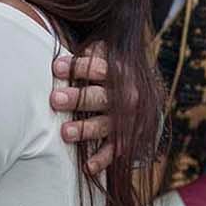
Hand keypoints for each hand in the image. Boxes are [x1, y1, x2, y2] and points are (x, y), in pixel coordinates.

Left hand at [51, 43, 115, 174]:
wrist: (150, 99)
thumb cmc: (113, 75)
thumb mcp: (108, 58)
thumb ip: (92, 51)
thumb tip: (66, 39)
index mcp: (119, 73)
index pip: (98, 68)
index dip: (78, 67)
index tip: (56, 67)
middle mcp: (125, 96)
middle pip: (100, 96)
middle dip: (78, 98)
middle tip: (55, 99)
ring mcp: (126, 120)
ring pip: (105, 124)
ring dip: (86, 129)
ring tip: (65, 133)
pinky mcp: (126, 140)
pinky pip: (114, 151)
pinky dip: (102, 160)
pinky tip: (88, 167)